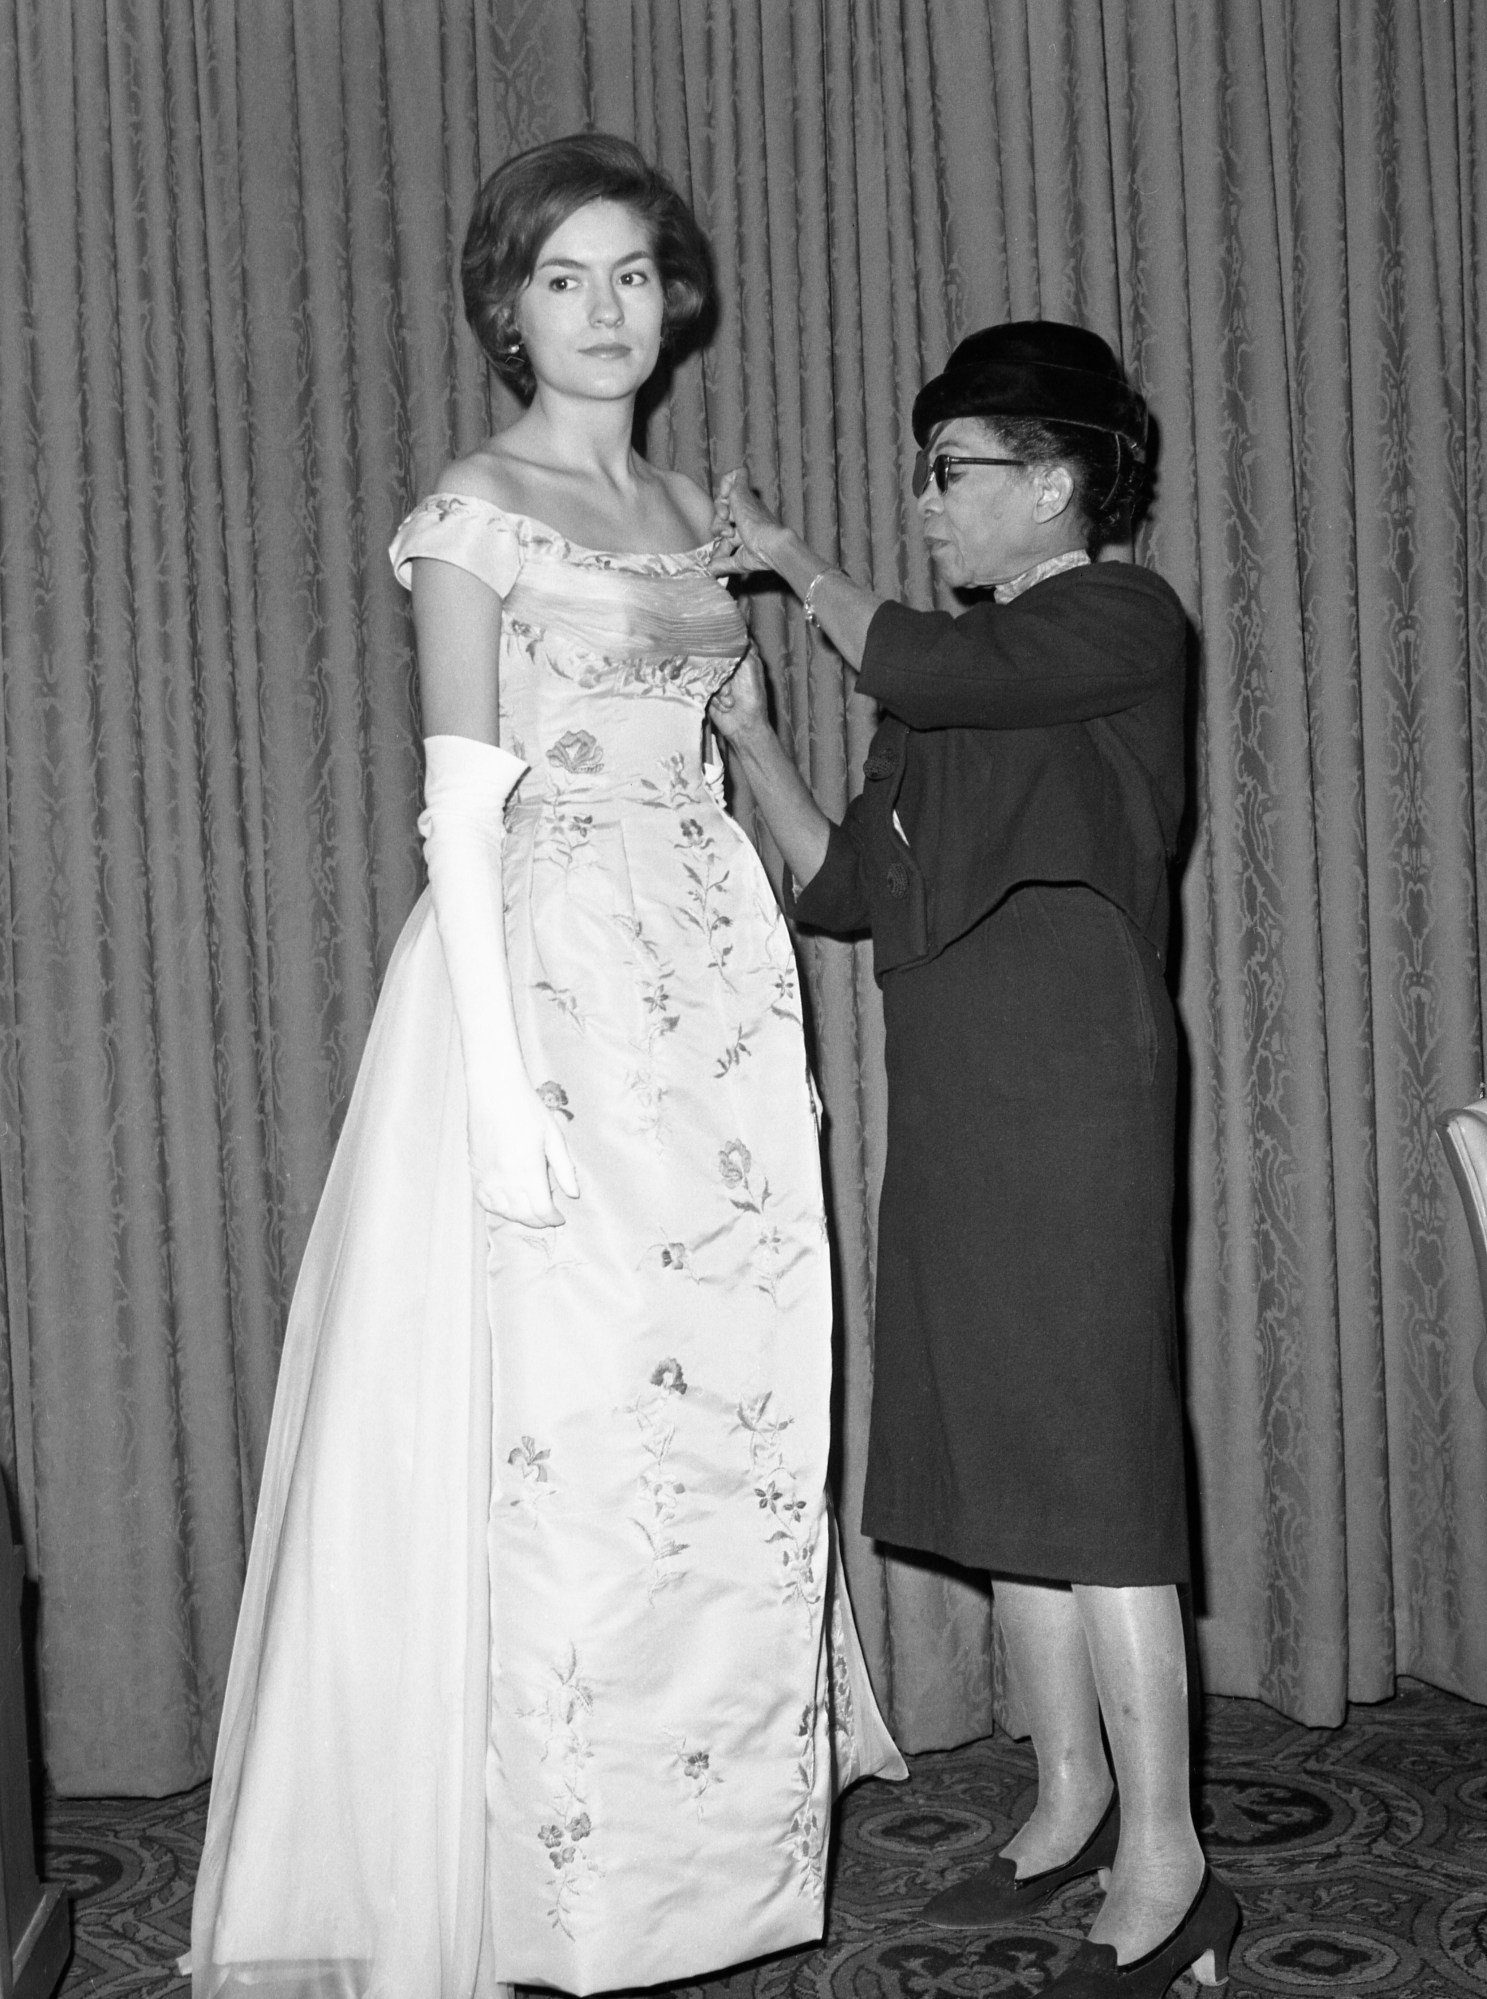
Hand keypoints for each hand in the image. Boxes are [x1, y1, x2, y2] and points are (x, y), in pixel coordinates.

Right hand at [467, 1081, 579, 1228]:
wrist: (495, 1092)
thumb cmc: (528, 1110)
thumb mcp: (554, 1136)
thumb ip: (564, 1168)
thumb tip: (573, 1194)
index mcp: (528, 1170)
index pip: (541, 1210)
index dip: (553, 1219)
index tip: (560, 1217)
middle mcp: (506, 1178)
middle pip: (523, 1215)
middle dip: (539, 1221)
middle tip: (548, 1216)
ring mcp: (488, 1176)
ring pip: (503, 1212)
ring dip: (519, 1217)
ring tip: (530, 1211)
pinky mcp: (475, 1171)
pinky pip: (484, 1200)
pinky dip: (497, 1208)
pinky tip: (507, 1204)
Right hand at [707, 651, 772, 747]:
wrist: (745, 728)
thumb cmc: (753, 700)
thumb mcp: (752, 671)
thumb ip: (744, 651)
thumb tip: (737, 633)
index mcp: (743, 660)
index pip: (731, 643)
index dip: (726, 644)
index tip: (721, 645)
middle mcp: (729, 668)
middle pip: (715, 658)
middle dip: (721, 673)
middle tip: (730, 687)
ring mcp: (717, 680)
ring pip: (707, 674)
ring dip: (719, 690)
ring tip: (731, 701)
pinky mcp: (708, 692)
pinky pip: (703, 689)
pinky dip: (714, 699)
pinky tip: (725, 706)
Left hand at [708, 468, 788, 575]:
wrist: (771, 544)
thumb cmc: (761, 554)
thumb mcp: (738, 561)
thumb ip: (723, 564)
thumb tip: (710, 570)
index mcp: (746, 529)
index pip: (726, 531)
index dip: (718, 544)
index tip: (718, 556)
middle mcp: (745, 514)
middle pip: (721, 515)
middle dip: (717, 527)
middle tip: (726, 534)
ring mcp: (744, 502)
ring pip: (722, 499)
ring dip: (719, 511)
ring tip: (727, 519)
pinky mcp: (741, 492)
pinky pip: (734, 475)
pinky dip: (725, 484)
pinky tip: (727, 499)